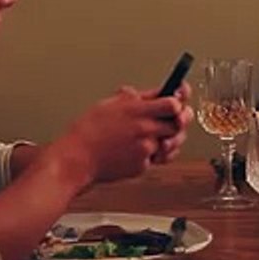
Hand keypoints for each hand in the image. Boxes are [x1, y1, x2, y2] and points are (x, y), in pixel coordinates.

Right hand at [65, 86, 183, 181]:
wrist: (77, 159)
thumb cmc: (87, 132)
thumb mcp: (108, 104)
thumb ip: (129, 98)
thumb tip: (139, 94)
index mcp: (137, 110)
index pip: (173, 102)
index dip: (180, 99)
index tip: (181, 96)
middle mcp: (145, 128)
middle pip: (178, 123)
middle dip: (181, 119)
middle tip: (180, 117)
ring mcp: (145, 148)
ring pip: (172, 143)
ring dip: (172, 138)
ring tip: (164, 135)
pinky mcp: (142, 165)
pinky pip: (157, 158)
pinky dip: (154, 154)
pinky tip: (146, 149)